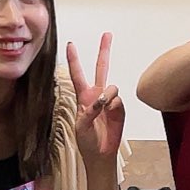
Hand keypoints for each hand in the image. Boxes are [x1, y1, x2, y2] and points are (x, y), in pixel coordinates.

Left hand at [67, 34, 124, 160]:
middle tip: (107, 34)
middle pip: (101, 68)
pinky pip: (118, 101)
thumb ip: (90, 111)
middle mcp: (97, 95)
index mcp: (83, 97)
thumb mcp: (81, 127)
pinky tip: (111, 117)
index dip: (74, 59)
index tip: (70, 44)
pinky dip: (114, 108)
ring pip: (112, 86)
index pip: (77, 74)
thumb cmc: (86, 141)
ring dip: (108, 95)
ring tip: (104, 109)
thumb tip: (102, 100)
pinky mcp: (120, 109)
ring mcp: (110, 101)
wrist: (100, 155)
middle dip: (104, 50)